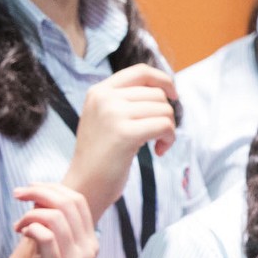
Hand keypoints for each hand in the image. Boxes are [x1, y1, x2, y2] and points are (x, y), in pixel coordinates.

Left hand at [10, 183, 98, 257]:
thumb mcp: (54, 253)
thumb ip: (52, 228)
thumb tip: (37, 198)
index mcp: (91, 243)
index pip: (78, 201)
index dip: (53, 188)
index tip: (31, 188)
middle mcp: (88, 250)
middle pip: (69, 202)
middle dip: (40, 191)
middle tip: (18, 193)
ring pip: (57, 216)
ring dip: (31, 212)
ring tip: (17, 225)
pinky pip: (45, 235)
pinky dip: (31, 226)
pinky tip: (21, 232)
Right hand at [63, 66, 178, 208]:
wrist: (84, 186)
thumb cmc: (101, 156)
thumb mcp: (105, 118)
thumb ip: (126, 101)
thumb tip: (164, 89)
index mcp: (99, 91)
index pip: (140, 71)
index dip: (163, 80)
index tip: (173, 95)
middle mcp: (104, 98)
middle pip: (156, 95)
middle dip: (166, 115)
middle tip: (158, 136)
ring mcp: (113, 114)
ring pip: (164, 110)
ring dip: (168, 130)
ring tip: (157, 145)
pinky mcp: (125, 134)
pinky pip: (165, 126)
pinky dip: (169, 139)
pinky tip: (159, 151)